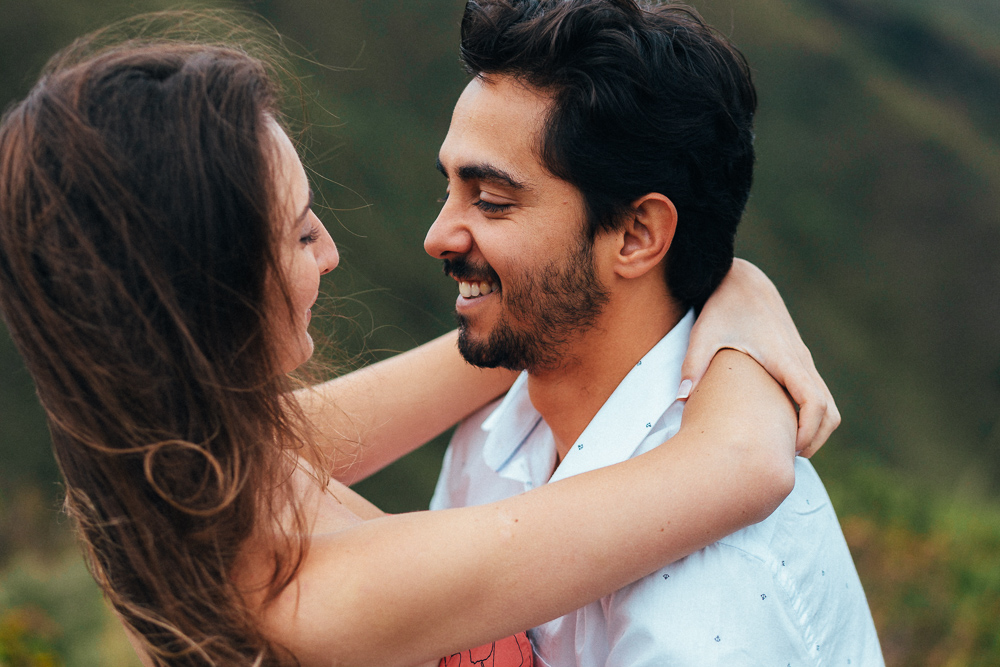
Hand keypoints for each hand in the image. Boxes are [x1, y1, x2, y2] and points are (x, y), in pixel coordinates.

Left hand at [679, 259, 839, 456]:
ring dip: (816, 429)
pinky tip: (782, 426)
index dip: (808, 431)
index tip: (790, 450)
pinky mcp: (798, 360)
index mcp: (783, 357)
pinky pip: (817, 394)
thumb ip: (693, 364)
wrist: (743, 282)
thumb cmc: (723, 307)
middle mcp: (800, 360)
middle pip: (830, 410)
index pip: (813, 401)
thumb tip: (680, 398)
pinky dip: (811, 415)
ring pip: (828, 404)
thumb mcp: (704, 332)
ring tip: (787, 448)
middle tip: (788, 459)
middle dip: (816, 439)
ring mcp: (803, 360)